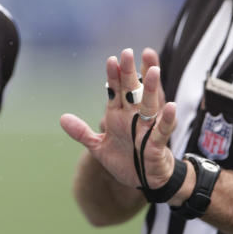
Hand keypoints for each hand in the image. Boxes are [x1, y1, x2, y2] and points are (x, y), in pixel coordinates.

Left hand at [61, 48, 181, 193]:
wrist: (144, 180)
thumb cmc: (125, 159)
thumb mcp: (98, 147)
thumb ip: (82, 132)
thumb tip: (62, 118)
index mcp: (118, 116)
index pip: (115, 91)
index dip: (113, 77)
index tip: (111, 59)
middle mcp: (132, 118)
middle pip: (131, 92)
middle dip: (129, 73)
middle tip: (128, 53)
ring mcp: (145, 129)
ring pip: (148, 106)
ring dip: (150, 89)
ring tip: (153, 71)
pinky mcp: (157, 144)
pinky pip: (162, 130)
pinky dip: (166, 119)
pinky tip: (170, 106)